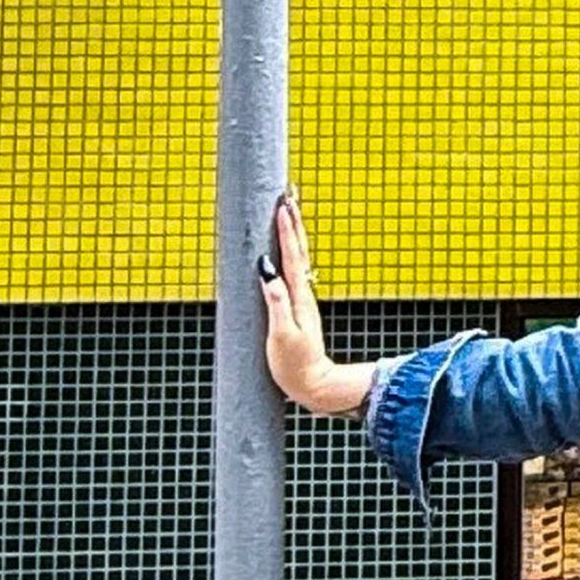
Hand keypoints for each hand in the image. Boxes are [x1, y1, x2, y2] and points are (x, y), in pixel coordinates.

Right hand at [260, 193, 374, 416]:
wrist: (313, 386)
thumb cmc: (295, 365)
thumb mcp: (282, 335)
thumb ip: (276, 303)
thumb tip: (267, 271)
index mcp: (298, 297)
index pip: (292, 256)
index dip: (286, 230)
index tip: (282, 205)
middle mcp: (302, 294)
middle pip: (299, 250)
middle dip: (293, 221)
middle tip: (288, 194)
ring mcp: (301, 299)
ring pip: (298, 257)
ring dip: (294, 232)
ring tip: (289, 210)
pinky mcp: (296, 307)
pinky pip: (294, 270)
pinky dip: (291, 252)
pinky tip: (287, 248)